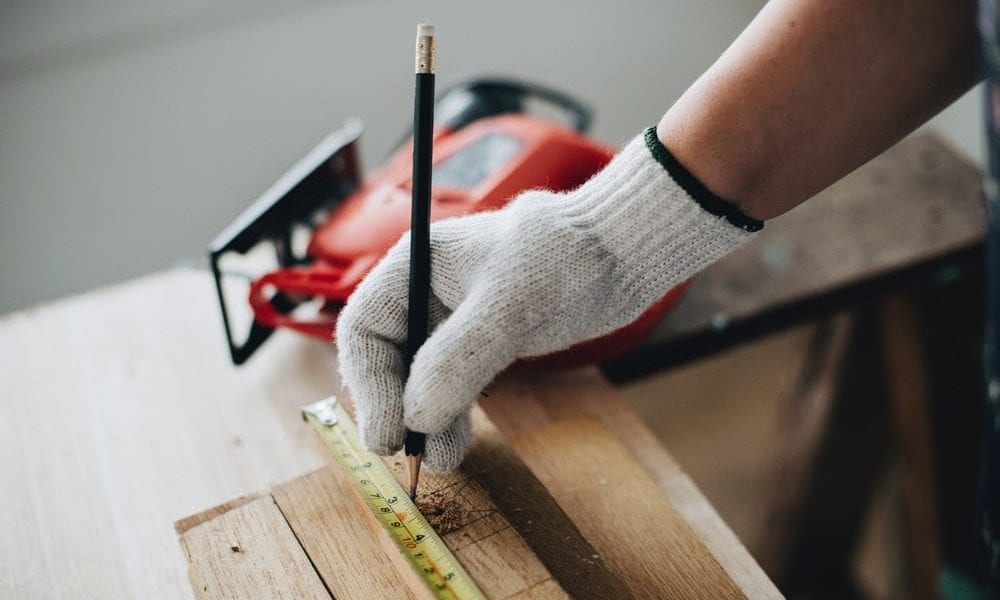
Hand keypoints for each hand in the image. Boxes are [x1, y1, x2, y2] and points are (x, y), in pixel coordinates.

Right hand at [336, 129, 757, 470]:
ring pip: (416, 377)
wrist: (619, 255)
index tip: (387, 432)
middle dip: (394, 406)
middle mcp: (424, 292)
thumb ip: (457, 359)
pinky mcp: (478, 340)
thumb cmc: (566, 260)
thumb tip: (416, 417)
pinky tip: (455, 443)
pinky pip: (448, 384)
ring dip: (423, 419)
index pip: (364, 329)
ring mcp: (450, 318)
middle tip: (410, 454)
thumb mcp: (508, 308)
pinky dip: (448, 414)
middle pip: (384, 358)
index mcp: (415, 266)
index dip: (368, 384)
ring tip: (440, 460)